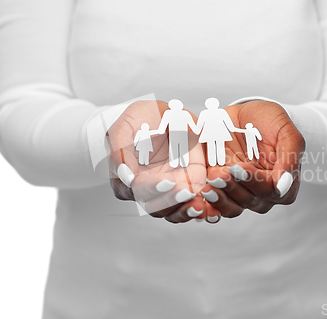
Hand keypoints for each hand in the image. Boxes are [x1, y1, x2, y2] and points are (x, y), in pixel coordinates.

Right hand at [106, 101, 218, 222]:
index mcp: (128, 177)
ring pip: (173, 212)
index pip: (137, 190)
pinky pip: (191, 205)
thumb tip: (126, 177)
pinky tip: (206, 206)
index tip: (167, 182)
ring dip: (185, 210)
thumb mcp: (125, 126)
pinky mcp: (188, 187)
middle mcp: (148, 188)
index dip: (152, 188)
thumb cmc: (142, 119)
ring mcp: (169, 190)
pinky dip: (198, 208)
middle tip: (185, 191)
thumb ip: (120, 150)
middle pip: (155, 207)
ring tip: (197, 204)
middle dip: (171, 200)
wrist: (166, 114)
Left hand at [200, 101, 304, 217]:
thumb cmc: (271, 123)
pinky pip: (215, 206)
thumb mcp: (287, 133)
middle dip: (233, 187)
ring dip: (219, 197)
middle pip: (249, 200)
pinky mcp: (221, 190)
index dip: (253, 181)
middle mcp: (262, 195)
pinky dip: (208, 205)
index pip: (270, 191)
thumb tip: (283, 187)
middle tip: (218, 174)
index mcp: (283, 185)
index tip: (239, 168)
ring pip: (232, 207)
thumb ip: (290, 158)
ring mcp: (240, 193)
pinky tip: (200, 195)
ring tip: (208, 182)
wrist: (245, 116)